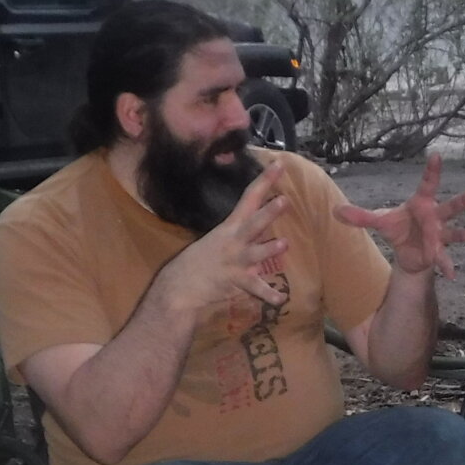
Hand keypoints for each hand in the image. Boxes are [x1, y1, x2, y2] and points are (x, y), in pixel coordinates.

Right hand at [157, 163, 289, 313]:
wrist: (179, 286)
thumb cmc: (199, 261)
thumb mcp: (217, 239)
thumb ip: (239, 232)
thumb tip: (258, 223)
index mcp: (229, 227)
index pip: (249, 198)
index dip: (265, 181)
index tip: (280, 165)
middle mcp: (234, 241)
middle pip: (253, 223)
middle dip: (268, 212)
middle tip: (285, 200)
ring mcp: (235, 261)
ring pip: (255, 253)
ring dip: (269, 249)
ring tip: (284, 244)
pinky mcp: (235, 282)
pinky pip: (255, 289)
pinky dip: (268, 295)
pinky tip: (281, 299)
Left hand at [334, 151, 464, 278]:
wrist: (407, 252)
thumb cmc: (398, 228)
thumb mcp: (380, 221)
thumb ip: (360, 217)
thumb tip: (335, 211)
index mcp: (422, 203)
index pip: (429, 184)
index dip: (433, 170)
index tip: (437, 156)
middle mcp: (435, 216)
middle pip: (451, 207)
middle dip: (463, 201)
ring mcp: (439, 234)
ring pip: (454, 231)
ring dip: (462, 233)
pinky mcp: (438, 251)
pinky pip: (444, 258)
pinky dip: (447, 266)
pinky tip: (452, 275)